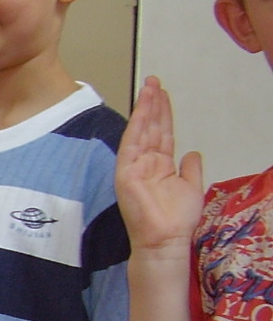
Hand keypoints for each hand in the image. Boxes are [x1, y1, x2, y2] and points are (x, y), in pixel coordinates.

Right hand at [115, 77, 203, 255]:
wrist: (166, 239)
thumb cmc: (176, 219)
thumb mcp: (191, 187)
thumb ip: (191, 169)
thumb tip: (193, 153)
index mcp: (160, 165)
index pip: (162, 133)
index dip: (163, 113)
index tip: (164, 93)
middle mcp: (145, 162)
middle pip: (150, 127)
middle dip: (152, 103)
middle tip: (154, 80)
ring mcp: (134, 166)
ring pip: (140, 131)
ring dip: (145, 108)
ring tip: (150, 86)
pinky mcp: (126, 172)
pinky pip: (131, 144)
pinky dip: (136, 126)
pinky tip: (141, 109)